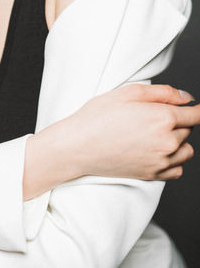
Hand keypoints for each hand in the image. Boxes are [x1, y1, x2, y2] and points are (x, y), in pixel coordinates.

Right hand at [63, 84, 197, 180]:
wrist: (78, 146)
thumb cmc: (98, 116)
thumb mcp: (128, 92)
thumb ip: (163, 92)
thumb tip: (186, 98)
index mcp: (162, 118)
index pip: (196, 115)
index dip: (196, 110)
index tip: (194, 109)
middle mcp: (167, 142)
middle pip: (189, 130)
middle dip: (178, 121)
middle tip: (153, 116)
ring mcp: (160, 161)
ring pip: (187, 151)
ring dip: (179, 141)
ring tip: (156, 134)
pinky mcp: (152, 175)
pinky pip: (178, 169)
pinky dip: (173, 161)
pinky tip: (157, 151)